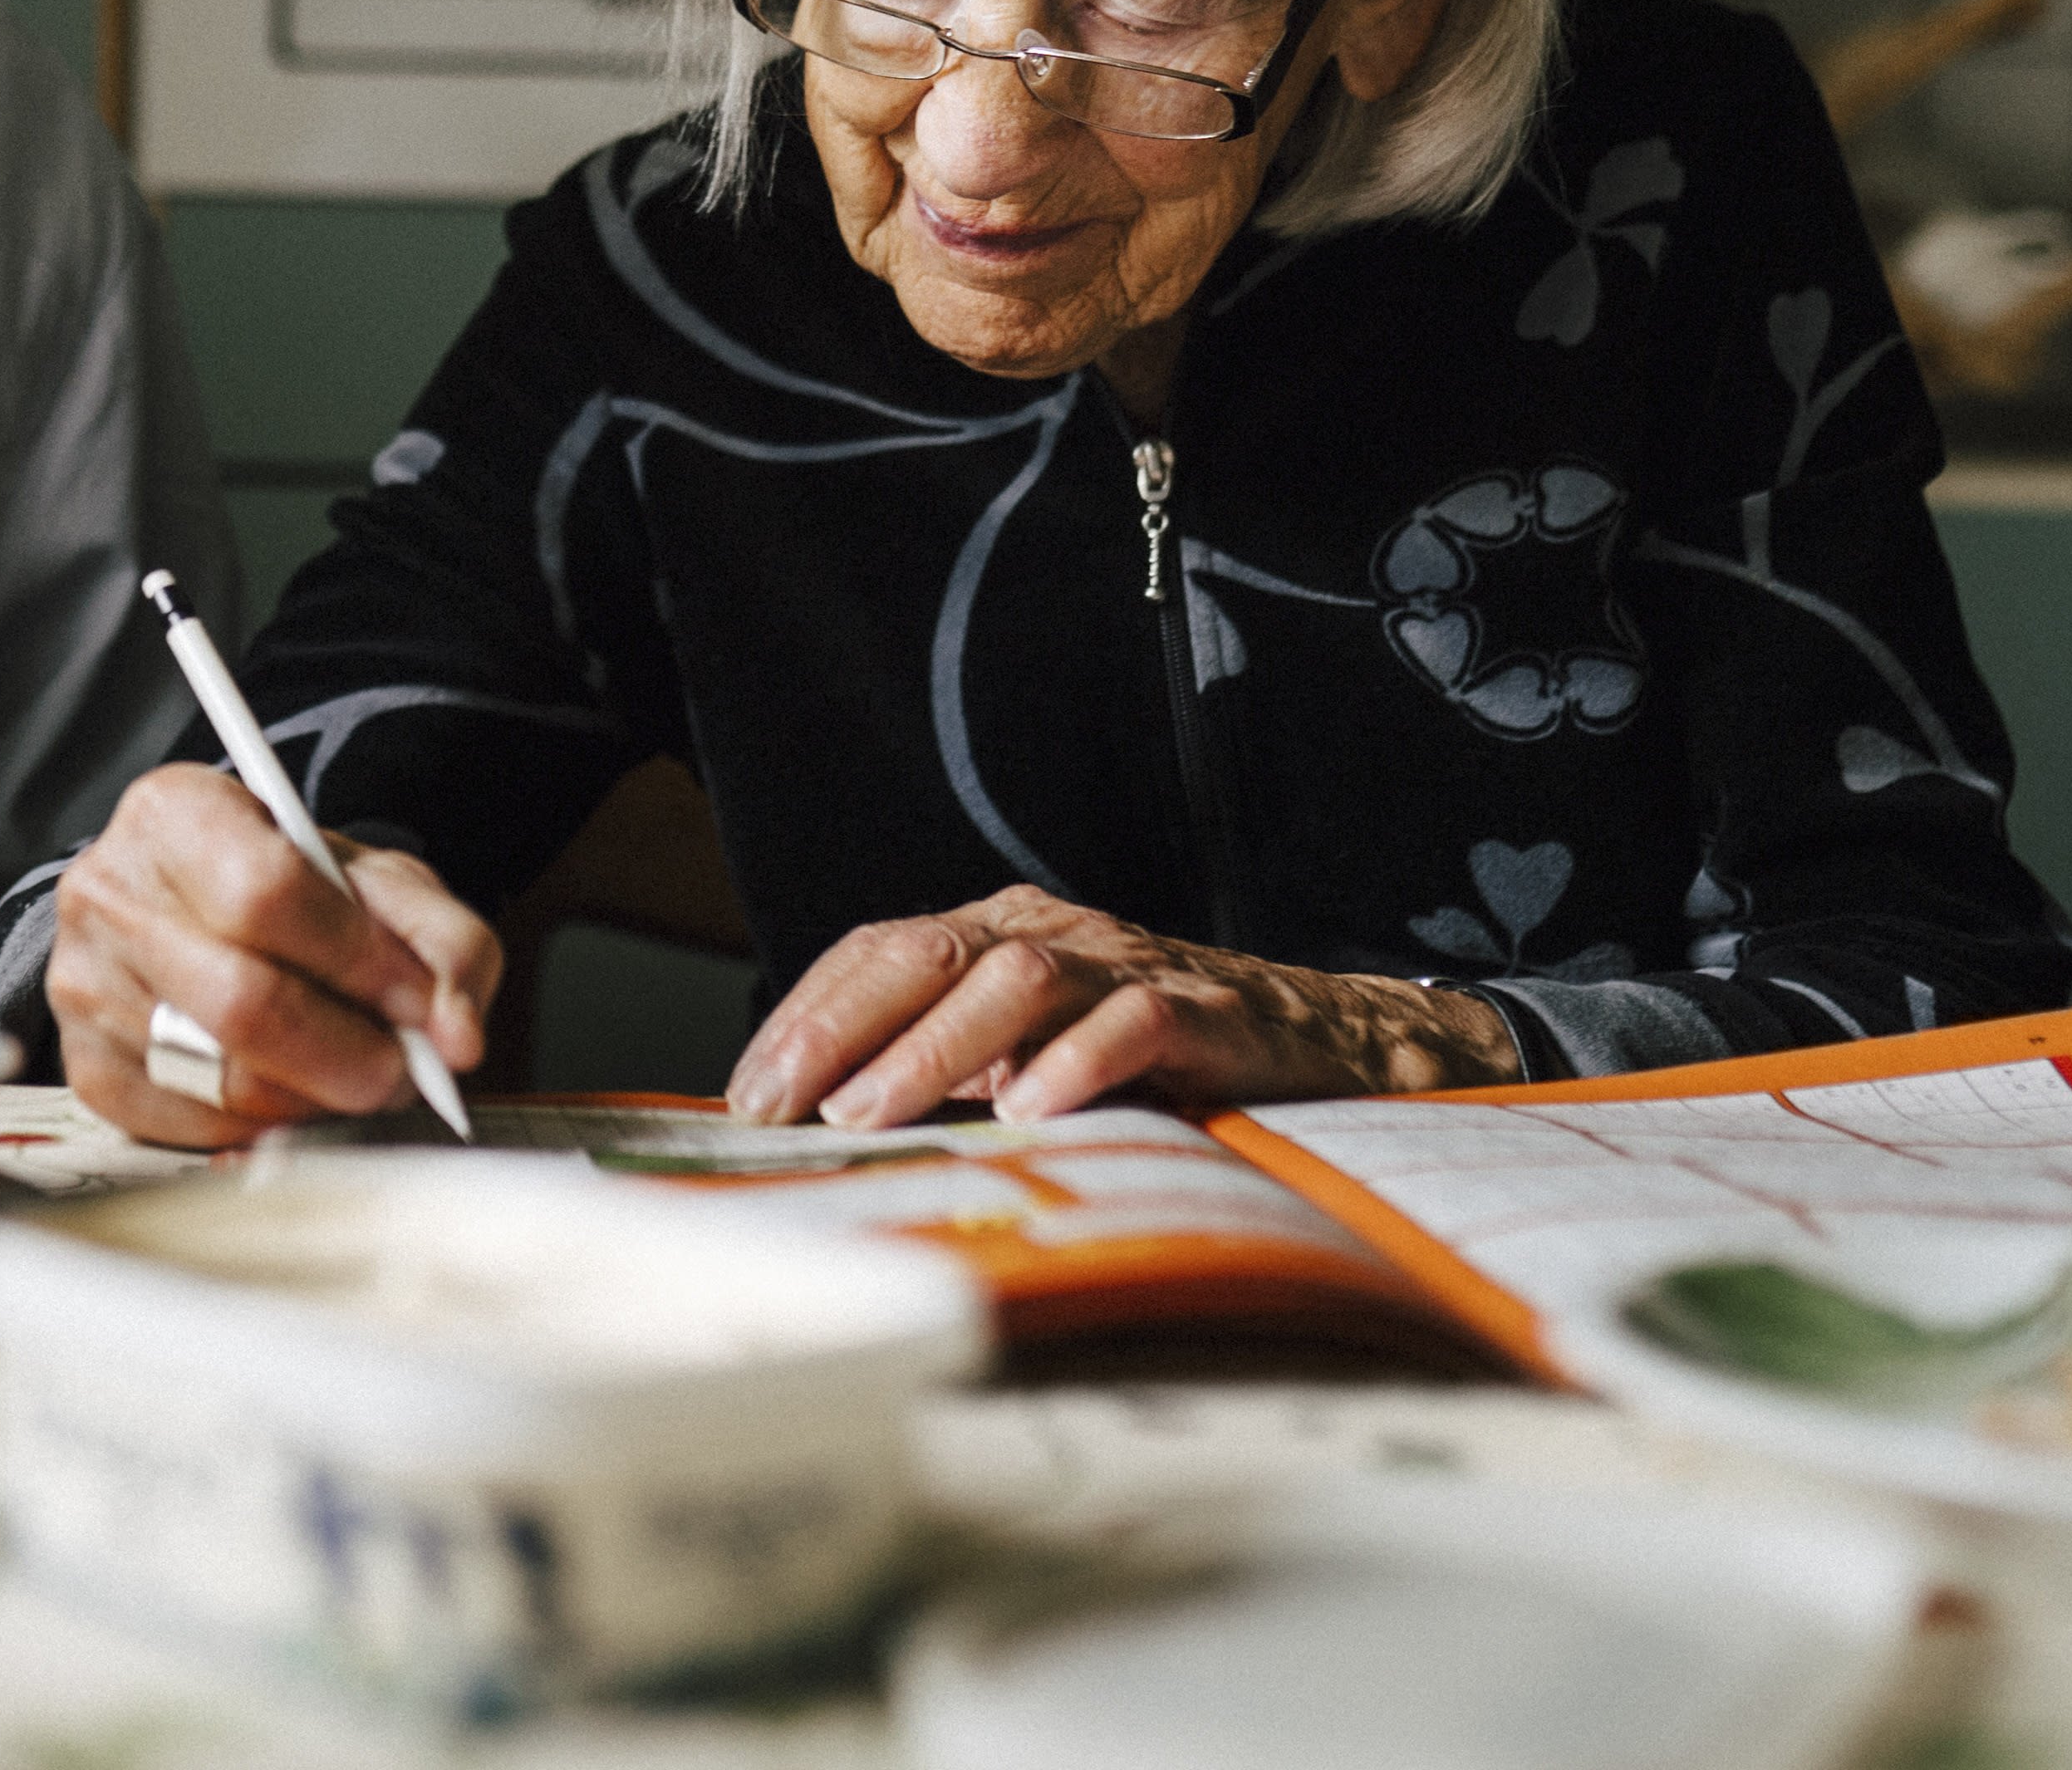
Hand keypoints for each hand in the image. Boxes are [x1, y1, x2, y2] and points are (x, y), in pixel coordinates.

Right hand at [49, 764, 499, 1147]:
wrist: (197, 913)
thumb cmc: (288, 894)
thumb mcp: (376, 883)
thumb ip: (442, 941)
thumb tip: (457, 1033)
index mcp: (177, 812)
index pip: (267, 894)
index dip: (358, 962)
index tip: (420, 1003)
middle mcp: (111, 891)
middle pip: (240, 1002)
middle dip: (347, 1053)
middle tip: (402, 1069)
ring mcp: (86, 983)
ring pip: (220, 1077)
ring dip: (314, 1096)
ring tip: (349, 1071)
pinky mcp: (85, 1065)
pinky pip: (191, 1128)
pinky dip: (262, 1128)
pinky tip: (288, 1092)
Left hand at [724, 885, 1520, 1128]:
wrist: (1324, 1045)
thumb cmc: (1155, 1063)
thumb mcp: (1031, 1059)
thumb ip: (945, 1076)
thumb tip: (823, 1136)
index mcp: (1000, 934)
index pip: (879, 950)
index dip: (806, 1016)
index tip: (747, 1093)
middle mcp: (1055, 935)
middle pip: (929, 953)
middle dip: (841, 1028)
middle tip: (784, 1105)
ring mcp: (1129, 967)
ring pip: (1015, 979)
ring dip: (933, 1050)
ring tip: (873, 1115)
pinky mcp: (1206, 1014)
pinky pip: (1134, 1022)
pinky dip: (1075, 1062)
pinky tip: (1028, 1111)